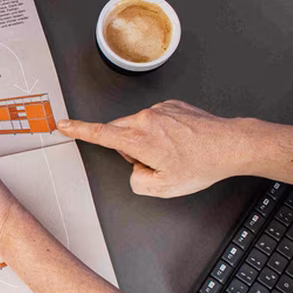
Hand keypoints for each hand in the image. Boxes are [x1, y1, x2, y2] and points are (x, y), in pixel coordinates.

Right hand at [58, 101, 261, 197]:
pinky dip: (162, 133)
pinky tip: (181, 143)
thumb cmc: (200, 164)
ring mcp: (159, 109)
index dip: (78, 130)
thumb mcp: (163, 188)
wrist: (229, 144)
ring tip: (175, 153)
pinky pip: (156, 121)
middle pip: (121, 133)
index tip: (63, 124)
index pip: (99, 133)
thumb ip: (136, 181)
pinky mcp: (172, 105)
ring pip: (139, 128)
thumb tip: (135, 169)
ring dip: (148, 142)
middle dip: (131, 150)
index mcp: (138, 139)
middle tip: (157, 164)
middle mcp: (145, 119)